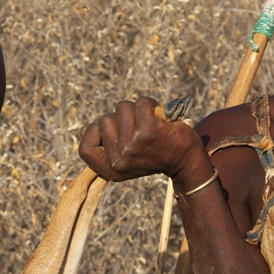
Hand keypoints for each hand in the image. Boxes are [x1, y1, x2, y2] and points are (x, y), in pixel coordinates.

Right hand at [79, 96, 210, 183]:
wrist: (187, 163)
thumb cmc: (155, 154)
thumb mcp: (127, 158)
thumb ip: (107, 145)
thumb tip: (87, 127)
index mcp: (111, 170)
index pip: (85, 149)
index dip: (92, 134)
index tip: (108, 132)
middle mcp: (119, 161)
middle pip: (104, 120)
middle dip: (121, 118)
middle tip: (139, 129)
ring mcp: (133, 146)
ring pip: (122, 108)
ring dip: (136, 109)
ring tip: (149, 122)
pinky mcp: (149, 131)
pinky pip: (141, 103)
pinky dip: (150, 104)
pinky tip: (159, 116)